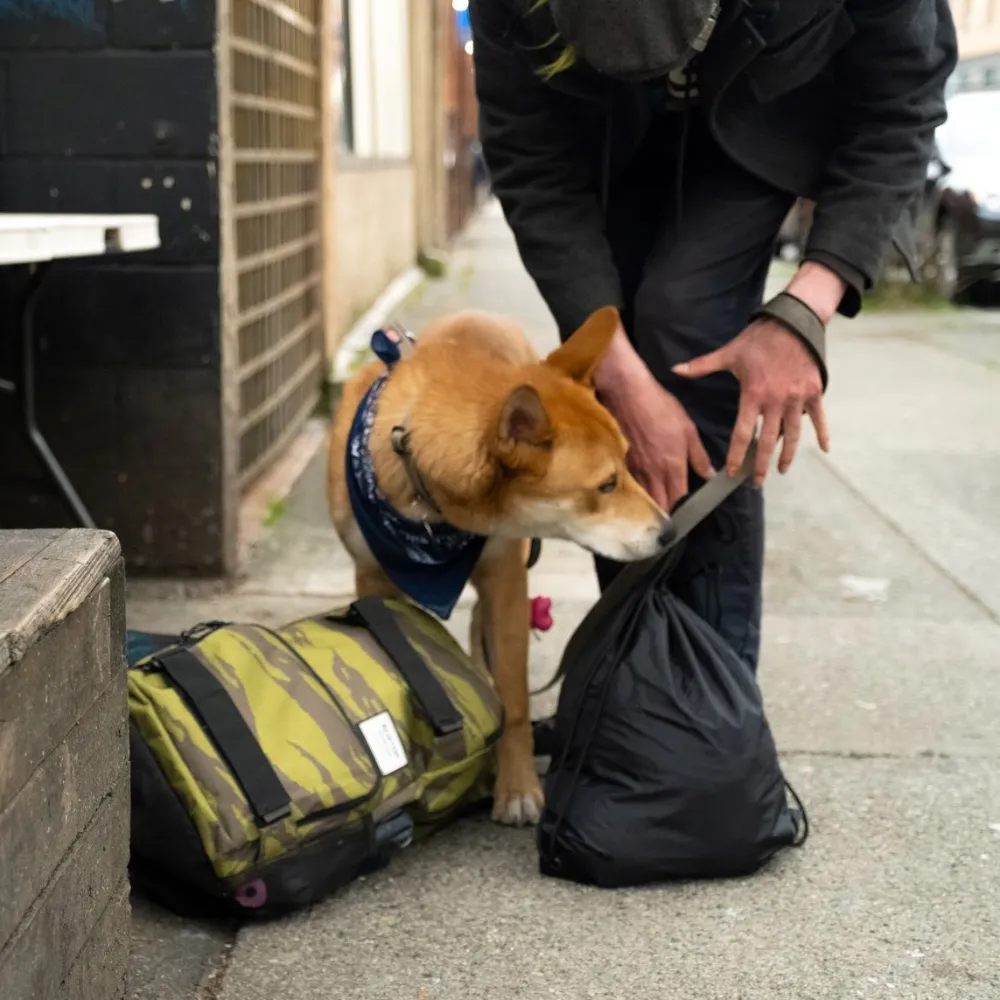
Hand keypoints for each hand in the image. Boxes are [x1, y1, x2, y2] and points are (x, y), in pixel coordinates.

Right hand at [595, 326, 713, 510]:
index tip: (686, 518)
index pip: (679, 498)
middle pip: (659, 504)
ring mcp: (636, 469)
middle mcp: (654, 473)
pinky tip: (639, 495)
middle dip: (665, 516)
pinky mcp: (623, 462)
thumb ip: (698, 455)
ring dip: (650, 508)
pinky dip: (636, 494)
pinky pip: (631, 485)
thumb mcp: (688, 429)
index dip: (683, 511)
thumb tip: (708, 475)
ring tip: (655, 515)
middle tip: (669, 523)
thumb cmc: (661, 408)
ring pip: (644, 498)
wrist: (629, 394)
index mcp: (673, 465)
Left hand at [672, 262, 843, 486]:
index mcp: (753, 395)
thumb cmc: (759, 339)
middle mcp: (776, 401)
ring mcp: (796, 398)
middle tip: (755, 483)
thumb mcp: (729, 353)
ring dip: (787, 455)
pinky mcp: (814, 392)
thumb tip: (675, 370)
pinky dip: (822, 433)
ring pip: (792, 434)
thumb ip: (702, 366)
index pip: (743, 434)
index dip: (737, 456)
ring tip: (781, 471)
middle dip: (760, 465)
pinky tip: (824, 449)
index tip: (732, 473)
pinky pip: (819, 418)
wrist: (794, 322)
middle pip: (767, 442)